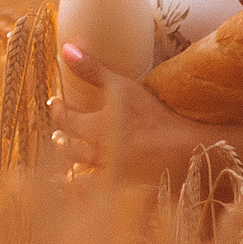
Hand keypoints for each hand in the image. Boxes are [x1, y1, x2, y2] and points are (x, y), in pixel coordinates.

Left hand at [49, 43, 242, 185]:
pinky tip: (75, 193)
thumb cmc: (154, 117)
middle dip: (60, 137)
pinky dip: (80, 193)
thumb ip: (92, 69)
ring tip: (60, 162)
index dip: (58, 110)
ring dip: (66, 167)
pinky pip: (93, 195)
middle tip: (60, 130)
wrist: (184, 151)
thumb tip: (65, 48)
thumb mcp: (123, 87)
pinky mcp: (122, 190)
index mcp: (93, 129)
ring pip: (76, 176)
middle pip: (66, 149)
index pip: (63, 120)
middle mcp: (96, 154)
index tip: (58, 103)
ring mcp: (109, 175)